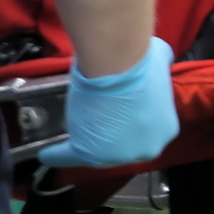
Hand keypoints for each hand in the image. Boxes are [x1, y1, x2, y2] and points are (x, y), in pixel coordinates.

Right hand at [40, 37, 179, 168]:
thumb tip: (159, 56)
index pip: (143, 131)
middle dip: (108, 135)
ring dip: (83, 143)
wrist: (116, 65)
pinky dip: (56, 155)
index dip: (127, 120)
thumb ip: (159, 66)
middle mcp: (147, 148)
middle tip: (92, 118)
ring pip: (96, 152)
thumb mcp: (159, 61)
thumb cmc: (139, 61)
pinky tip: (47, 154)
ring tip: (69, 135)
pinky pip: (68, 157)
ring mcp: (118, 155)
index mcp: (166, 130)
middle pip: (122, 146)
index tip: (113, 111)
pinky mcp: (89, 153)